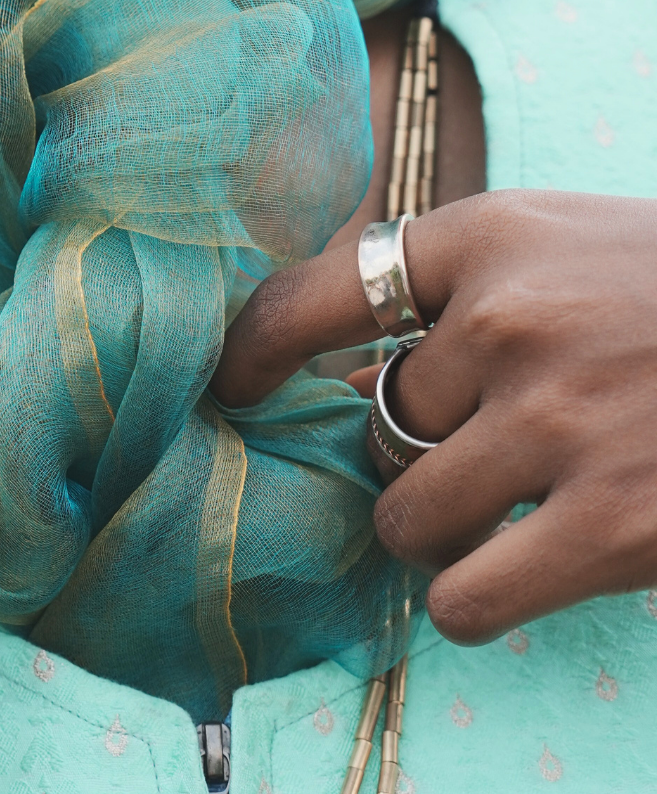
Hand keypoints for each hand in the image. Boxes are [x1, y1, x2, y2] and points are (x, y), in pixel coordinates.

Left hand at [213, 190, 656, 645]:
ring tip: (515, 503)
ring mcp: (557, 422)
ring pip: (406, 515)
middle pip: (381, 422)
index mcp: (492, 236)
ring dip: (442, 526)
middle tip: (501, 439)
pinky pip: (461, 597)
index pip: (322, 290)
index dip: (257, 344)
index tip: (226, 382)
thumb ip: (462, 290)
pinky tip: (508, 574)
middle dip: (423, 445)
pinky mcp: (610, 526)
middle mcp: (509, 319)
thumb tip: (352, 374)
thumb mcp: (566, 243)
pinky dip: (469, 598)